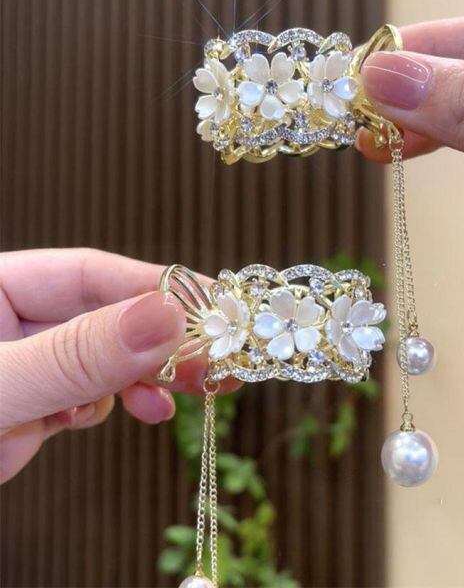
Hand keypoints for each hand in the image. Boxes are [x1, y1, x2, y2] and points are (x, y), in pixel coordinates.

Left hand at [0, 248, 238, 482]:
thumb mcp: (3, 386)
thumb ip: (79, 355)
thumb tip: (168, 317)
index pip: (91, 273)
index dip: (156, 287)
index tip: (216, 305)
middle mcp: (16, 318)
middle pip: (109, 315)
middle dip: (166, 338)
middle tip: (221, 355)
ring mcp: (32, 362)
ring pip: (110, 357)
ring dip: (155, 374)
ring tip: (201, 385)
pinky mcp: (41, 402)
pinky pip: (96, 392)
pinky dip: (125, 401)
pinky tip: (148, 410)